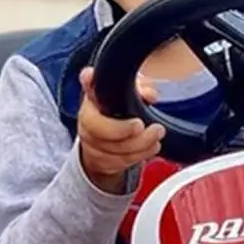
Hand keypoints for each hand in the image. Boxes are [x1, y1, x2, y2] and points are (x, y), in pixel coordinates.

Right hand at [76, 66, 163, 193]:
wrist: (107, 139)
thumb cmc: (121, 111)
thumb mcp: (133, 93)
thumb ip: (141, 89)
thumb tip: (149, 95)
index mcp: (94, 95)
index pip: (87, 85)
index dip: (89, 82)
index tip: (97, 80)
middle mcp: (87, 117)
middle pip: (96, 126)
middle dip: (121, 129)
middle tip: (142, 125)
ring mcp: (90, 141)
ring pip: (111, 149)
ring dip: (139, 145)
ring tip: (156, 136)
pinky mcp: (99, 160)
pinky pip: (119, 162)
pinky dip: (139, 156)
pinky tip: (151, 147)